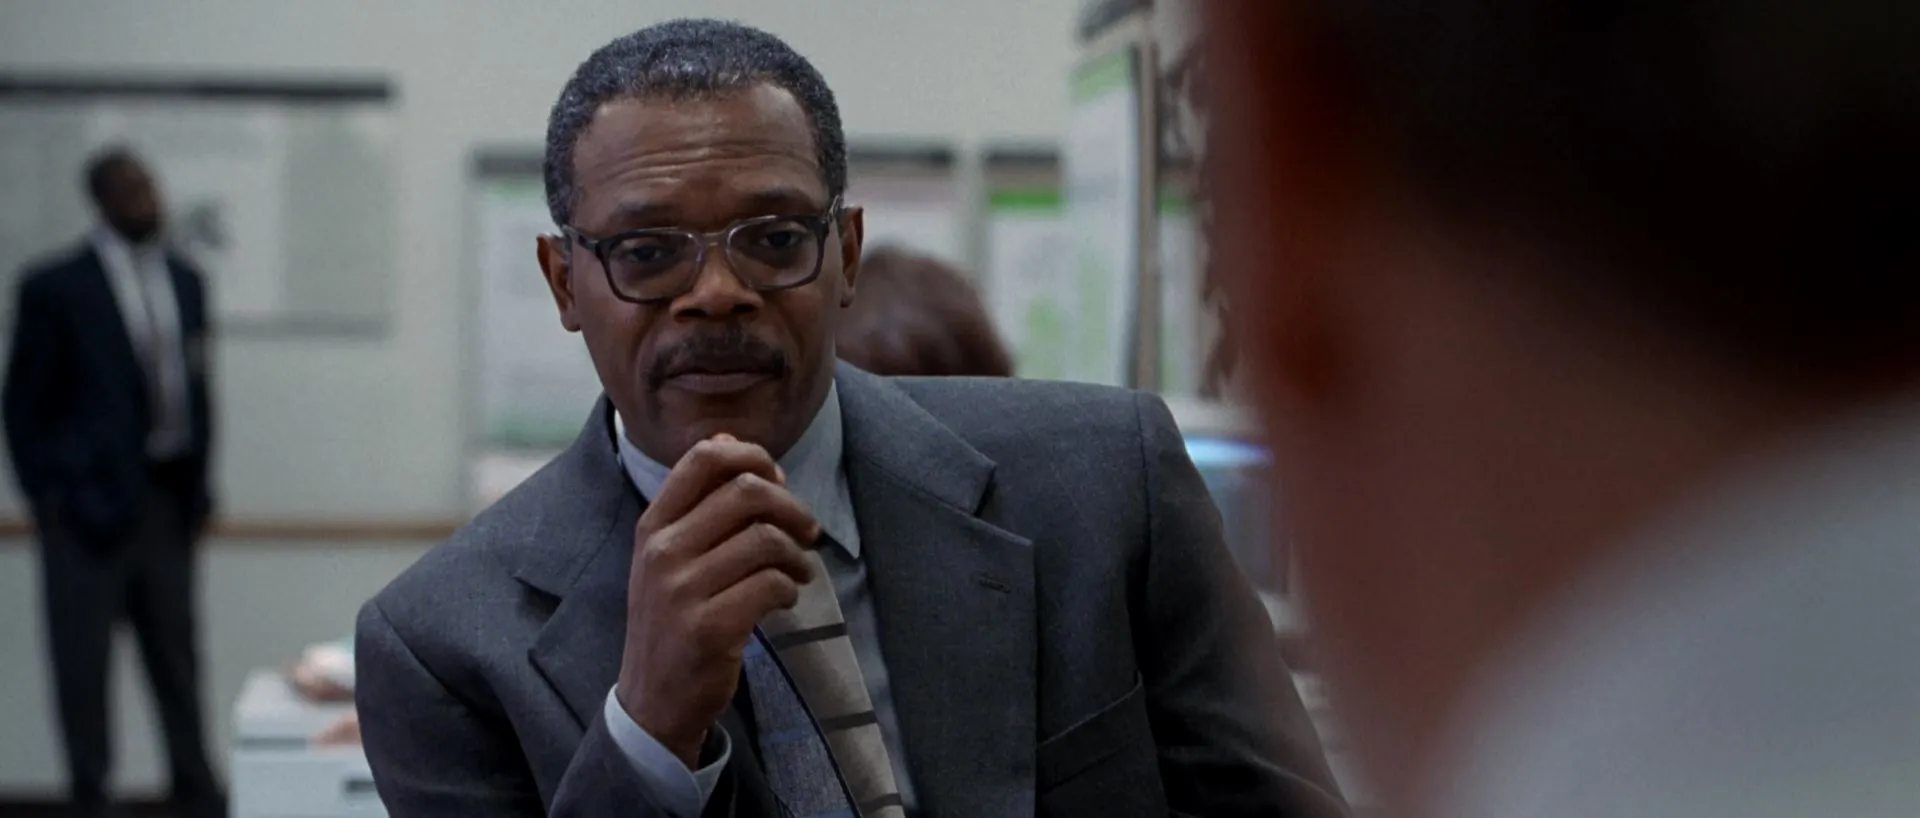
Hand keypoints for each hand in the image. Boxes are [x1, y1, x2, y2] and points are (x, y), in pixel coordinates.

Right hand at [617, 435, 818, 767]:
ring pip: (766, 539)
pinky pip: (772, 585)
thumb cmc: (671, 619)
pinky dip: (790, 589)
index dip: (753, 457)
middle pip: (747, 492)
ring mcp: (683, 590)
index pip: (704, 458)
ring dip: (797, 554)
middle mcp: (662, 551)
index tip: (777, 482)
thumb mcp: (668, 557)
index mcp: (653, 526)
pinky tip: (783, 600)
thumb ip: (697, 503)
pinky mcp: (710, 628)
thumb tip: (728, 440)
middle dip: (792, 507)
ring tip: (799, 571)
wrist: (653, 700)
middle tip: (807, 531)